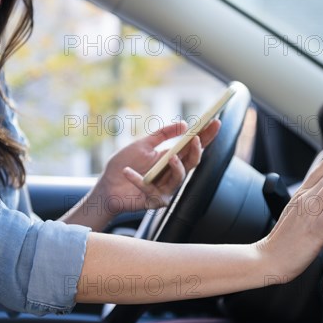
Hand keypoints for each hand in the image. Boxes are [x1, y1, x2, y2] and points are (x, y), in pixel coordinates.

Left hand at [94, 119, 220, 213]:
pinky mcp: (154, 201)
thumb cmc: (124, 164)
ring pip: (179, 178)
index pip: (193, 147)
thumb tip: (184, 124)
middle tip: (195, 139)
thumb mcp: (143, 144)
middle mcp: (172, 173)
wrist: (107, 186)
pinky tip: (127, 172)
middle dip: (196, 150)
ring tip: (170, 158)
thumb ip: (162, 134)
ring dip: (177, 168)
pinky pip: (150, 190)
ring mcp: (165, 189)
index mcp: (172, 158)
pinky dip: (138, 180)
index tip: (216, 122)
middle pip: (192, 162)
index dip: (206, 135)